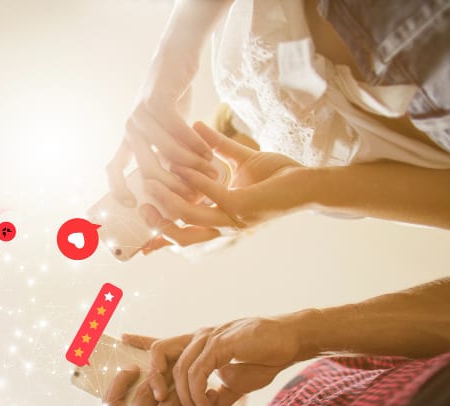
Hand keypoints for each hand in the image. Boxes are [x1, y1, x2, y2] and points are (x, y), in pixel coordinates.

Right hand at [105, 367, 204, 405]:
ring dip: (189, 391)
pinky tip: (213, 401)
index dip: (118, 382)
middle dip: (165, 377)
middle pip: (144, 394)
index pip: (110, 403)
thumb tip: (155, 393)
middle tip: (183, 366)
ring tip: (204, 382)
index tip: (131, 367)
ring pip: (168, 403)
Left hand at [107, 46, 212, 207]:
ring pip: (166, 153)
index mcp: (129, 139)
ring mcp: (141, 115)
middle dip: (172, 188)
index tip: (132, 206)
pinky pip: (177, 133)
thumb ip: (170, 158)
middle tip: (195, 196)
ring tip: (210, 172)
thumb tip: (181, 192)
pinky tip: (208, 153)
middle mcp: (130, 129)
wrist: (177, 57)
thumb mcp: (169, 133)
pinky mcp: (157, 102)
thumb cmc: (174, 99)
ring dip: (191, 166)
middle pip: (147, 171)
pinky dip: (194, 146)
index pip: (112, 170)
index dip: (117, 190)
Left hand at [142, 316, 304, 405]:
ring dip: (184, 398)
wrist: (291, 341)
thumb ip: (218, 394)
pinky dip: (198, 393)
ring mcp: (209, 338)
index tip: (122, 340)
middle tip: (158, 403)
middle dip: (153, 379)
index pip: (164, 343)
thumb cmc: (265, 358)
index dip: (142, 341)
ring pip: (180, 369)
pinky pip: (199, 371)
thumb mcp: (237, 382)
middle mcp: (199, 338)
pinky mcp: (221, 343)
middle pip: (160, 352)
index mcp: (199, 344)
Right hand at [143, 121, 305, 236]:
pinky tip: (182, 167)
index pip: (184, 234)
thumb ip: (216, 148)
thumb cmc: (280, 176)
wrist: (311, 182)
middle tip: (139, 201)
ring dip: (167, 200)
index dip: (159, 236)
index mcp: (221, 222)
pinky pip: (210, 197)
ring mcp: (233, 222)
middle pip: (180, 237)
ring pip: (188, 218)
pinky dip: (194, 182)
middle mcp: (224, 228)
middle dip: (155, 223)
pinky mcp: (243, 210)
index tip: (138, 227)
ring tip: (151, 180)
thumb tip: (196, 125)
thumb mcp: (241, 160)